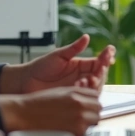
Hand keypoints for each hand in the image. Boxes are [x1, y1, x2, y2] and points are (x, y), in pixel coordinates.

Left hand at [0, 36, 114, 93]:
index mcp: (80, 65)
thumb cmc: (39, 68)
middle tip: (97, 71)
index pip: (98, 62)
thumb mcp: (58, 56)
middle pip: (100, 75)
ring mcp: (78, 88)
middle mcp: (82, 76)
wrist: (25, 82)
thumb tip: (87, 37)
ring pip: (95, 87)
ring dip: (95, 83)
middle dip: (101, 73)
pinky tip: (80, 86)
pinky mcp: (73, 98)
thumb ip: (73, 48)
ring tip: (86, 80)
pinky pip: (85, 97)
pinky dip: (86, 92)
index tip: (109, 52)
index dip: (106, 57)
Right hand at [0, 86, 101, 135]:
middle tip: (80, 118)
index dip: (90, 102)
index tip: (86, 106)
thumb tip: (88, 101)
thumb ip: (76, 95)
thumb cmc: (37, 105)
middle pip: (98, 108)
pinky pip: (86, 132)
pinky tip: (67, 130)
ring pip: (95, 121)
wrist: (23, 115)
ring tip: (72, 124)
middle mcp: (80, 104)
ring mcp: (80, 118)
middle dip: (91, 113)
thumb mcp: (59, 93)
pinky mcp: (76, 131)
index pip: (96, 96)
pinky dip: (80, 133)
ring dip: (87, 123)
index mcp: (76, 93)